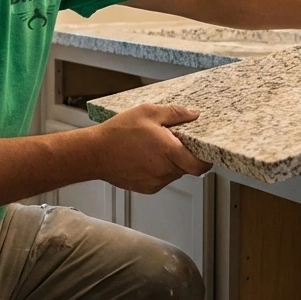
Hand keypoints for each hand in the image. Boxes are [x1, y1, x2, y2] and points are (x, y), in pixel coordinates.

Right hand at [92, 103, 211, 193]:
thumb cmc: (118, 133)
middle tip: (173, 141)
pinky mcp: (146, 188)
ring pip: (173, 173)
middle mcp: (165, 170)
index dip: (206, 159)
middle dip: (184, 155)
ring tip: (154, 147)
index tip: (205, 151)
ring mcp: (155, 182)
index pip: (200, 165)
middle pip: (187, 168)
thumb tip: (193, 114)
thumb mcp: (148, 112)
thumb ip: (175, 113)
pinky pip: (161, 178)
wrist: (94, 153)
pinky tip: (144, 156)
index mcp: (169, 152)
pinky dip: (158, 169)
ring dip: (170, 162)